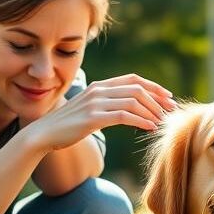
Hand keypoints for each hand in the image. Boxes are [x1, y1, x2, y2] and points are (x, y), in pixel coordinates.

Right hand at [23, 74, 175, 151]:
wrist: (43, 134)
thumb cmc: (67, 125)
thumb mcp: (89, 110)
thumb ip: (106, 105)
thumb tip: (128, 110)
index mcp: (100, 86)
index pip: (133, 80)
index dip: (154, 87)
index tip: (168, 97)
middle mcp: (99, 90)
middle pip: (137, 89)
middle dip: (158, 99)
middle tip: (170, 111)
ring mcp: (95, 103)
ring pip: (133, 101)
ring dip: (152, 112)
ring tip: (161, 122)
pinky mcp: (93, 117)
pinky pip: (124, 115)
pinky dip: (141, 120)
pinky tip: (150, 128)